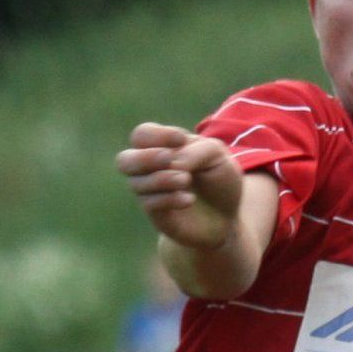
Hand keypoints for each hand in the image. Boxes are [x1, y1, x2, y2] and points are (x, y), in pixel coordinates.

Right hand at [115, 124, 246, 248]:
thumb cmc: (219, 180)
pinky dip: (169, 198)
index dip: (157, 135)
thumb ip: (194, 151)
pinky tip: (189, 199)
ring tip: (185, 180)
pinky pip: (150, 204)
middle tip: (168, 159)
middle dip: (145, 158)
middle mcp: (149, 169)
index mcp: (161, 147)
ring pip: (137, 183)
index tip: (181, 139)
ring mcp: (150, 193)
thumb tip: (171, 162)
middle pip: (125, 160)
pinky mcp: (156, 214)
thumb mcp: (217, 156)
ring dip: (161, 178)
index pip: (143, 135)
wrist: (227, 216)